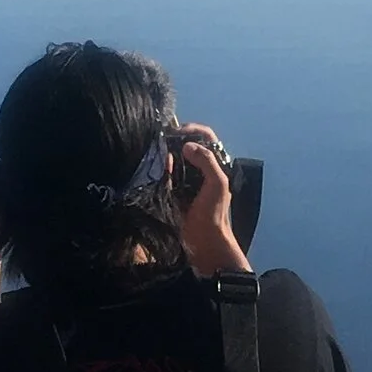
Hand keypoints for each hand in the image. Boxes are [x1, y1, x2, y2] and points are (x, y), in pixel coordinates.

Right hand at [171, 123, 249, 273]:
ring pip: (174, 159)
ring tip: (156, 152)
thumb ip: (206, 160)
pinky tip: (155, 169)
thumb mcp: (217, 183)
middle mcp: (201, 170)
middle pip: (187, 145)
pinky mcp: (173, 192)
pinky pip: (164, 175)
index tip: (178, 131)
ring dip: (166, 154)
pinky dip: (160, 170)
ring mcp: (186, 181)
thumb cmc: (214, 213)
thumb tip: (186, 146)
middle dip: (175, 140)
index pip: (206, 138)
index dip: (193, 130)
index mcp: (215, 165)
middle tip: (162, 140)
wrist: (203, 241)